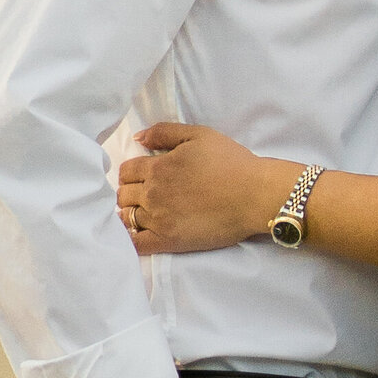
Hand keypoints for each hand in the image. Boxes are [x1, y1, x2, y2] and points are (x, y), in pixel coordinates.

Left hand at [117, 124, 299, 254]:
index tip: (141, 177)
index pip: (126, 171)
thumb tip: (137, 137)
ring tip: (145, 213)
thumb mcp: (199, 135)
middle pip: (123, 194)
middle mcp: (152, 193)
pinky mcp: (168, 241)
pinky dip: (130, 240)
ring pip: (126, 218)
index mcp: (158, 167)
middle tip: (144, 195)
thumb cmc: (231, 162)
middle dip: (130, 192)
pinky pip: (136, 244)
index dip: (131, 173)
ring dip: (131, 214)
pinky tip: (138, 235)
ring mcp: (158, 219)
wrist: (254, 195)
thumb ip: (165, 133)